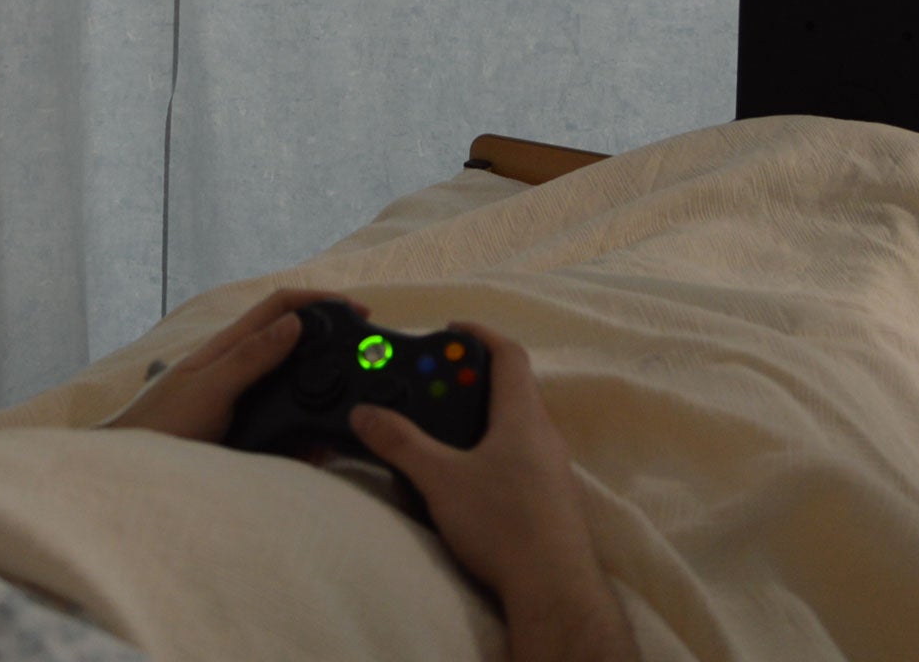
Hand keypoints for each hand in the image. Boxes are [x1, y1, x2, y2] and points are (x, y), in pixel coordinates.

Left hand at [101, 289, 368, 444]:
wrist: (128, 472)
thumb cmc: (159, 428)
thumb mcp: (209, 388)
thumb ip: (249, 357)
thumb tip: (294, 324)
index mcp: (227, 347)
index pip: (279, 306)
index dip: (318, 299)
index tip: (356, 309)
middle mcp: (235, 367)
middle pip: (291, 342)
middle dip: (328, 344)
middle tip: (364, 361)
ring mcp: (238, 398)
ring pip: (291, 385)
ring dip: (320, 392)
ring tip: (346, 412)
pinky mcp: (239, 430)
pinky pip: (282, 423)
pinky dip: (305, 432)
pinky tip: (319, 446)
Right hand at [347, 319, 606, 607]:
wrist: (554, 590)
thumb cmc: (503, 524)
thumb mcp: (440, 480)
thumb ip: (400, 443)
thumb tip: (364, 412)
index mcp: (523, 416)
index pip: (509, 354)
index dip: (480, 334)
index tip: (450, 327)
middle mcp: (544, 435)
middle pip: (511, 388)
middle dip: (470, 380)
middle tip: (431, 384)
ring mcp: (552, 469)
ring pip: (515, 424)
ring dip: (480, 416)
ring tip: (441, 428)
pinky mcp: (550, 499)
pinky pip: (519, 455)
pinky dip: (491, 448)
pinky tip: (467, 474)